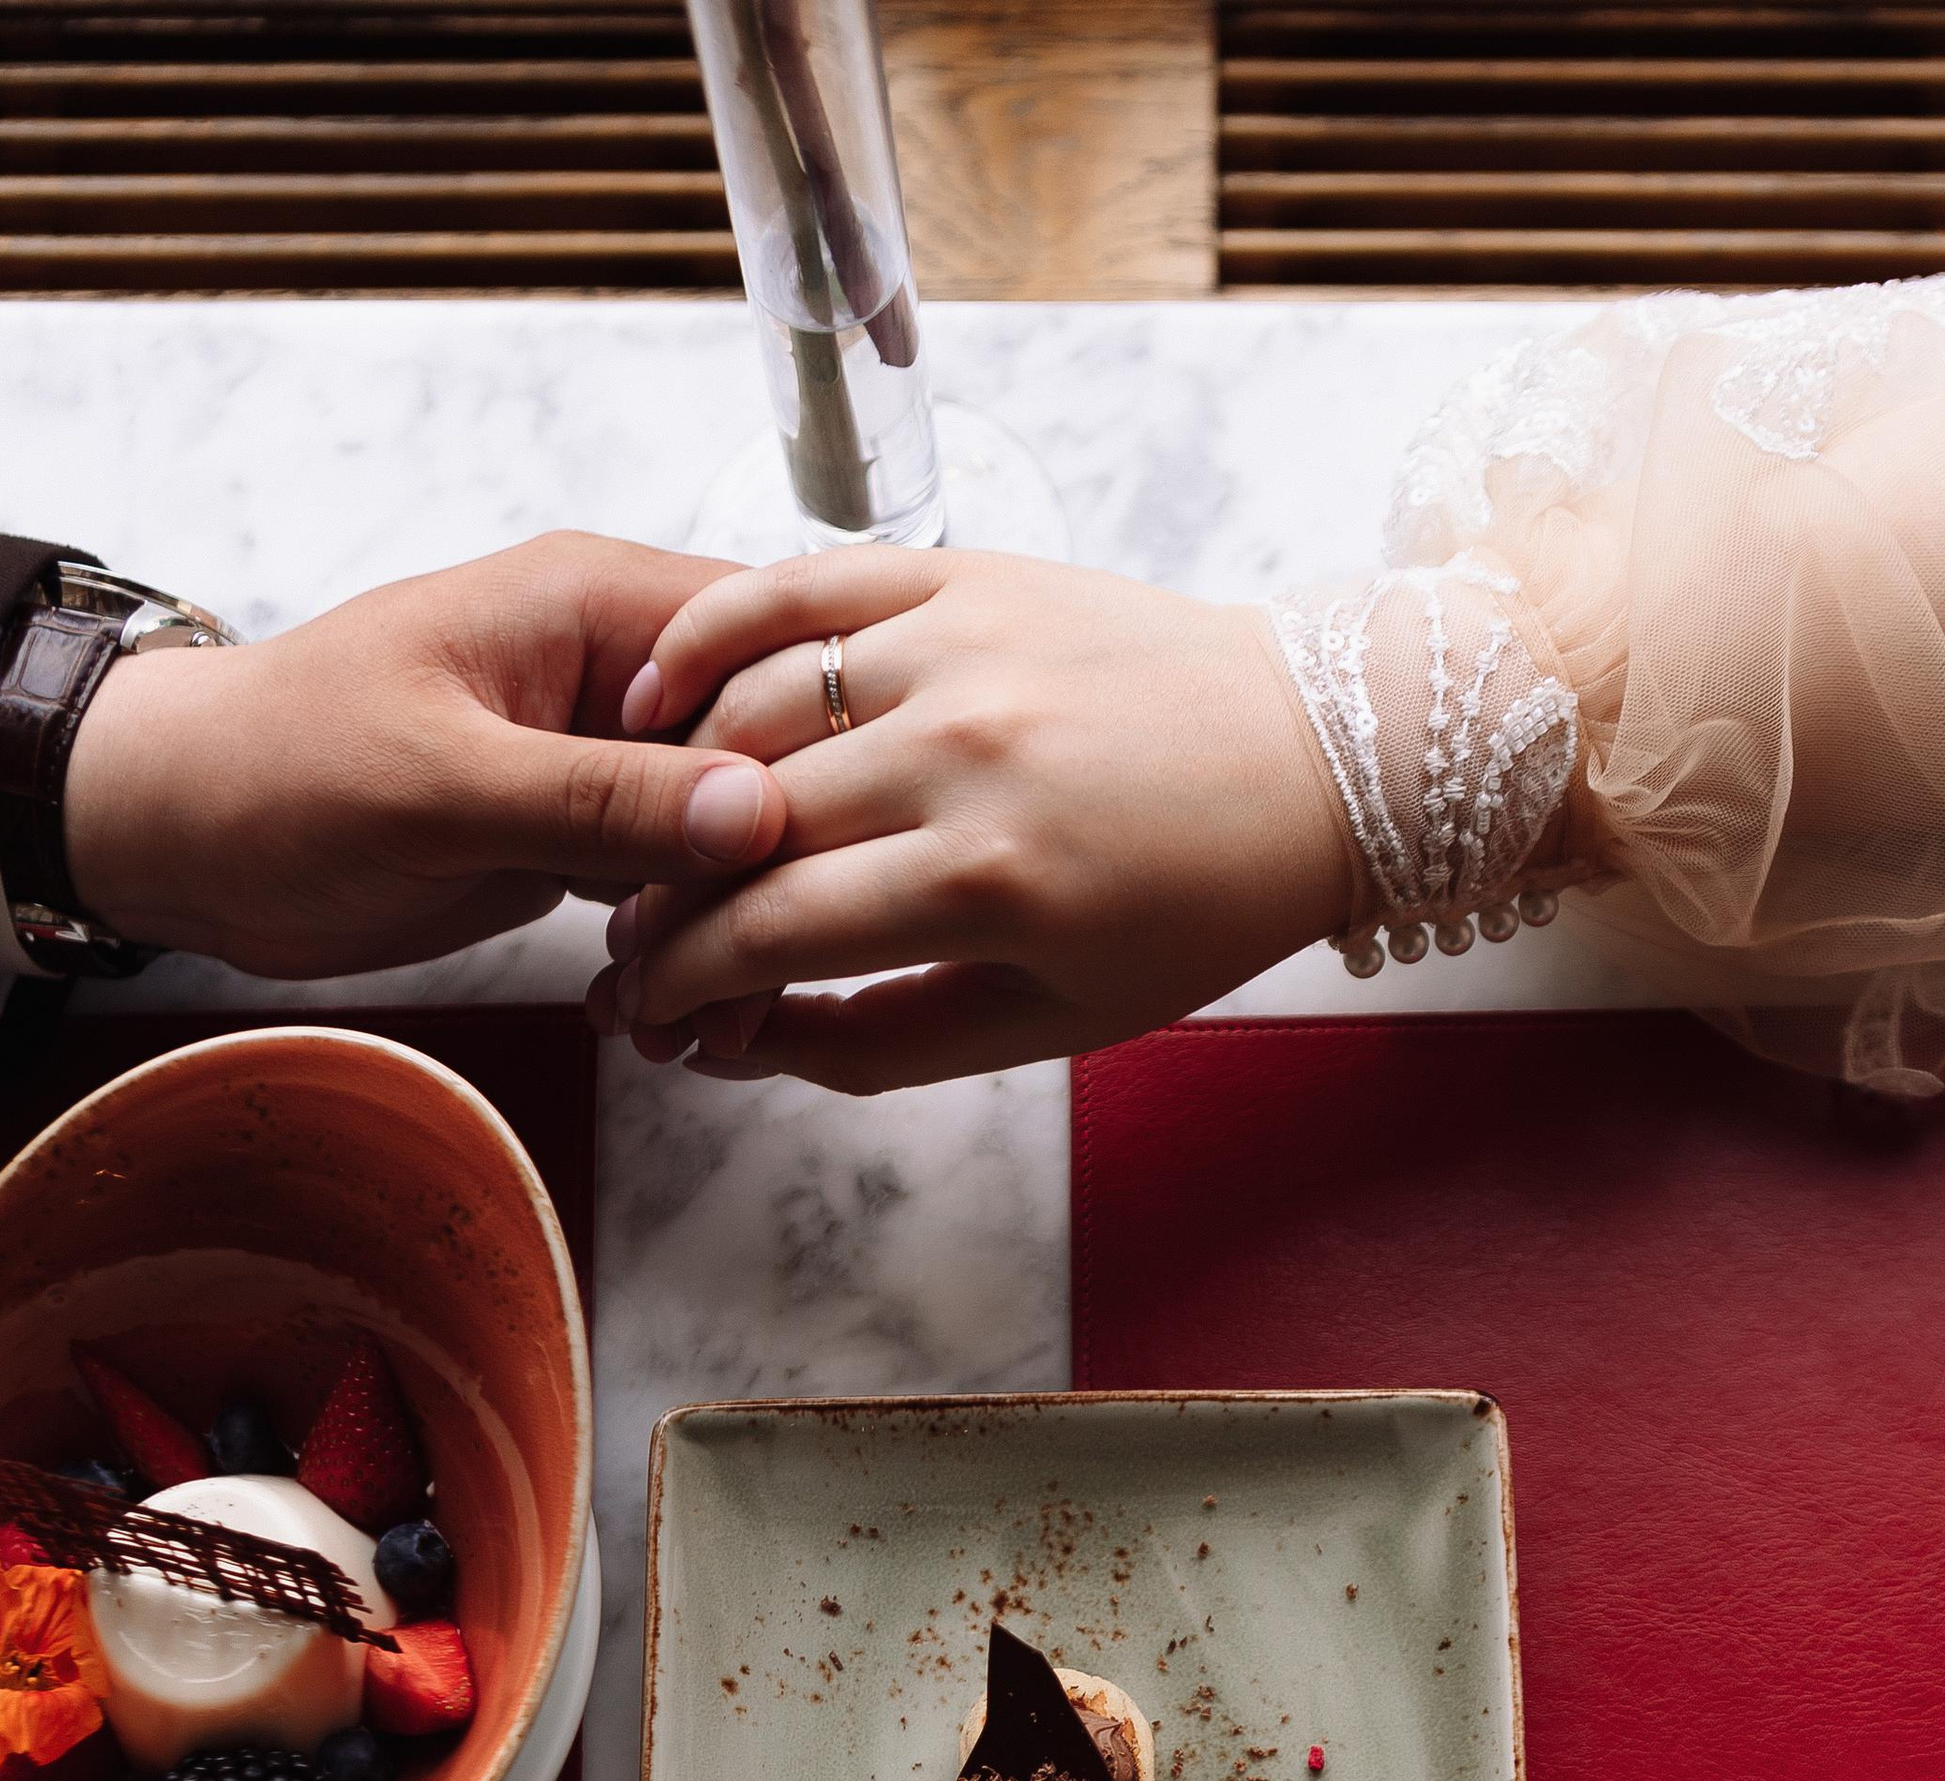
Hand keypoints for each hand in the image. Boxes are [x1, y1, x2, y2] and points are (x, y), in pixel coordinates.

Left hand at [61, 533, 789, 977]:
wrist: (181, 831)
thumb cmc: (278, 767)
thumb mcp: (440, 785)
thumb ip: (600, 800)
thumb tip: (757, 811)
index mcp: (598, 606)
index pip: (776, 656)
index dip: (819, 761)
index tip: (812, 875)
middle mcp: (623, 673)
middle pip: (777, 758)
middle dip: (784, 874)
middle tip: (754, 986)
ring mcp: (610, 758)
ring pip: (738, 839)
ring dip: (737, 933)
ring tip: (707, 1026)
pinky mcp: (588, 834)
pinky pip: (679, 889)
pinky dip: (685, 955)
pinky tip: (666, 1019)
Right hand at [586, 550, 1352, 1094]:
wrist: (1313, 757)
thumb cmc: (1190, 909)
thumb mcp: (1052, 1020)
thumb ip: (882, 1042)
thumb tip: (743, 1045)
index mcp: (991, 882)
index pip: (769, 933)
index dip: (680, 982)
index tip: (642, 1009)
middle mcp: (964, 752)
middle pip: (740, 829)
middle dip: (660, 901)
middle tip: (631, 942)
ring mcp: (960, 647)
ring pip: (746, 710)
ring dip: (668, 783)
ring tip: (647, 843)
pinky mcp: (965, 572)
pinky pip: (796, 586)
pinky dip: (710, 634)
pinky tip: (660, 693)